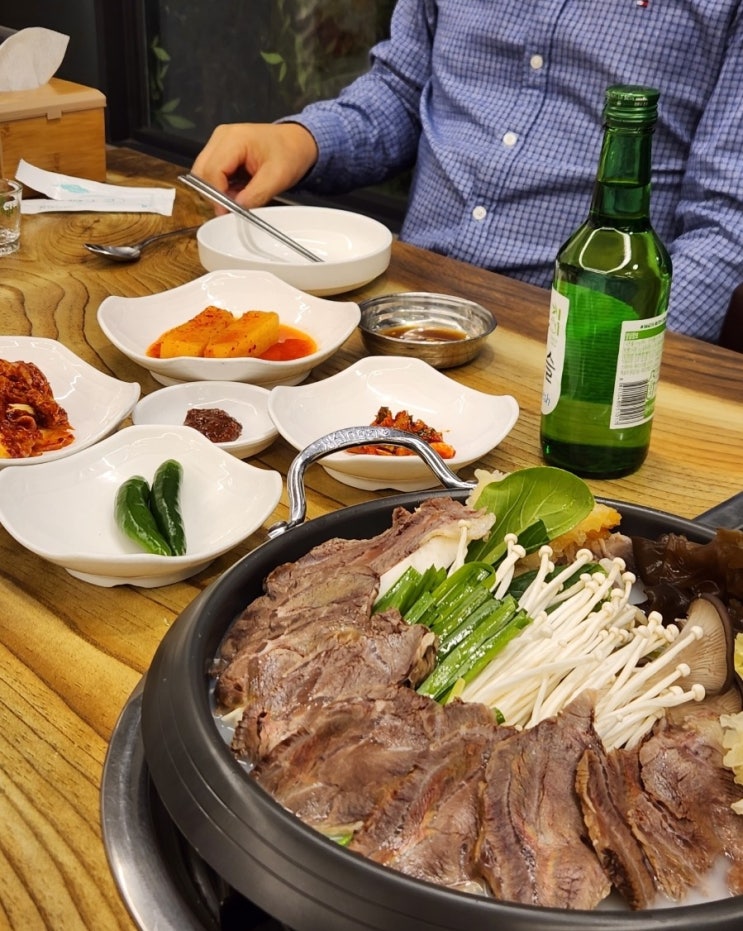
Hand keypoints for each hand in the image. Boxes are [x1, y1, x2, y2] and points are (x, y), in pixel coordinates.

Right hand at [190, 122, 318, 212]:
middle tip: (231, 208)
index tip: (227, 212)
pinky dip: (221, 186)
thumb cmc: (290, 154)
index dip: (216, 195)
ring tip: (239, 197)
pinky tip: (238, 190)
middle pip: (201, 172)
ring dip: (217, 191)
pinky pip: (211, 173)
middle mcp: (220, 137)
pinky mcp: (221, 150)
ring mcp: (218, 142)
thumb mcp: (278, 178)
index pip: (211, 171)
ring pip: (203, 174)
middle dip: (213, 194)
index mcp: (233, 139)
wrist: (297, 141)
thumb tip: (236, 209)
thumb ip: (256, 194)